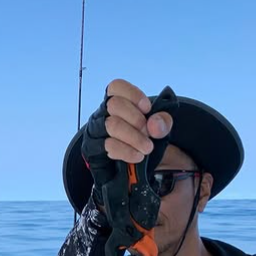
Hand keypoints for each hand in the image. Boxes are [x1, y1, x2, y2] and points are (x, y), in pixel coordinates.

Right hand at [81, 79, 173, 206]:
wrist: (133, 169)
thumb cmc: (143, 140)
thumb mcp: (159, 128)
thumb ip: (162, 122)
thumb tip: (154, 124)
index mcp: (115, 102)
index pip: (116, 87)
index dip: (133, 95)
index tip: (147, 109)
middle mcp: (102, 114)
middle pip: (114, 105)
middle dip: (136, 118)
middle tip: (148, 133)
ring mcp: (96, 131)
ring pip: (111, 125)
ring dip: (133, 137)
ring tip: (147, 148)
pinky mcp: (93, 149)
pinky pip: (108, 146)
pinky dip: (126, 151)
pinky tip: (137, 156)